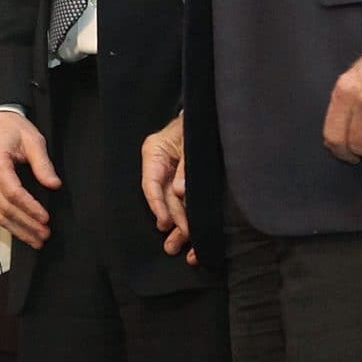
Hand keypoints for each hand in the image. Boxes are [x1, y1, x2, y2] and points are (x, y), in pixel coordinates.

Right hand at [0, 111, 61, 248]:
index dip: (30, 208)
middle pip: (5, 208)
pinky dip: (10, 225)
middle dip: (27, 224)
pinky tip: (24, 232)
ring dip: (19, 230)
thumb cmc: (9, 127)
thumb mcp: (31, 138)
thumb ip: (42, 163)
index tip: (46, 217)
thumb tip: (54, 185)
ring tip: (37, 240)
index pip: (13, 193)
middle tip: (45, 234)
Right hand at [140, 113, 195, 265]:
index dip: (157, 205)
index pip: (151, 184)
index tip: (164, 223)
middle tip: (179, 241)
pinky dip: (187, 217)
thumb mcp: (191, 142)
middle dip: (172, 220)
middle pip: (164, 198)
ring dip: (178, 225)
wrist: (211, 114)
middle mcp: (161, 166)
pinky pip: (184, 202)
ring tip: (179, 247)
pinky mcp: (185, 181)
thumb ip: (185, 166)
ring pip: (173, 204)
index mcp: (154, 152)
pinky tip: (189, 235)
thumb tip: (180, 191)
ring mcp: (173, 175)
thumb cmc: (196, 124)